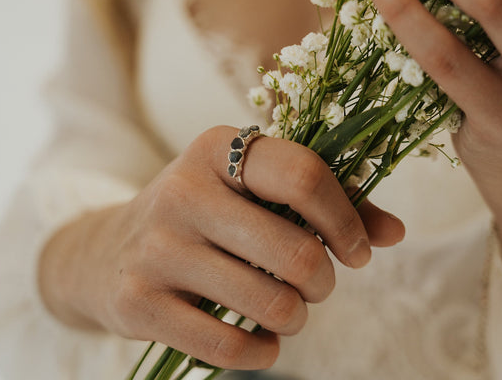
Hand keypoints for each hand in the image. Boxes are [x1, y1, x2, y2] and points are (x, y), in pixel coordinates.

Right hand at [38, 126, 403, 369]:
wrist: (106, 252)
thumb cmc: (205, 217)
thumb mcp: (254, 191)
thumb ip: (327, 201)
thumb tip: (395, 232)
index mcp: (217, 149)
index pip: (303, 175)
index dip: (346, 220)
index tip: (356, 252)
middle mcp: (182, 190)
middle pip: (295, 251)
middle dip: (323, 282)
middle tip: (316, 285)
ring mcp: (156, 248)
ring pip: (270, 303)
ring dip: (296, 316)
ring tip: (286, 309)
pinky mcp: (138, 302)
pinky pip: (230, 346)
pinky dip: (264, 351)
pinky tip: (263, 339)